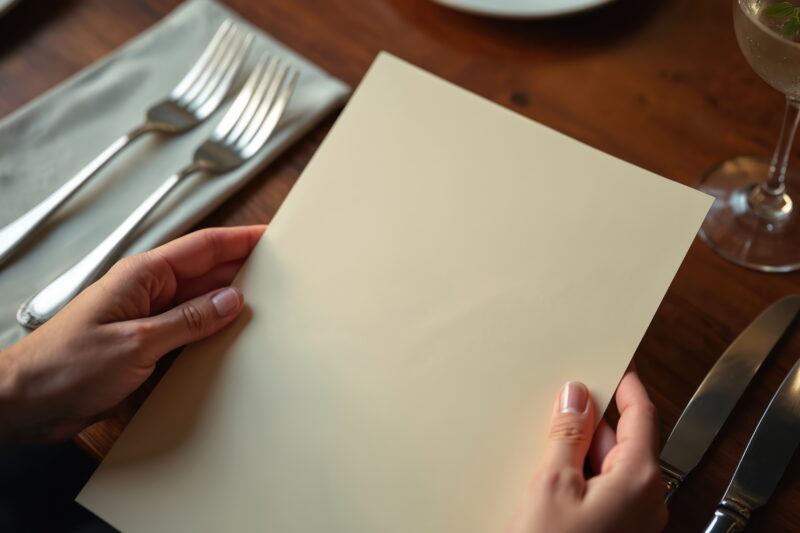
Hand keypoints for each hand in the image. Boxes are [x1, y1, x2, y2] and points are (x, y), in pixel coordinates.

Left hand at [0, 225, 264, 444]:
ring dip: (231, 305)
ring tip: (269, 308)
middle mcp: (149, 292)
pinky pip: (190, 332)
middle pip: (207, 274)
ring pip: (201, 304)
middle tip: (284, 275)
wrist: (27, 401)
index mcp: (144, 275)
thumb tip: (231, 300)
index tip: (273, 237)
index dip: (241, 239)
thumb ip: (188, 320)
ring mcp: (149, 319)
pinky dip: (212, 333)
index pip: (204, 247)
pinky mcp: (147, 346)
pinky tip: (234, 341)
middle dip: (245, 271)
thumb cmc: (65, 364)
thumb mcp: (136, 341)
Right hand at [509, 370, 667, 532]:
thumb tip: (575, 399)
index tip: (616, 364)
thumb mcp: (553, 484)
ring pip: (609, 466)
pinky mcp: (615, 529)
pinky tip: (550, 481)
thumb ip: (567, 436)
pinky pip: (602, 489)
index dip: (626, 385)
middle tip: (560, 404)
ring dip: (581, 452)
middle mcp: (646, 500)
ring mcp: (632, 518)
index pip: (641, 414)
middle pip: (623, 440)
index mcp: (639, 479)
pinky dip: (580, 476)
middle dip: (591, 421)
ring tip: (544, 454)